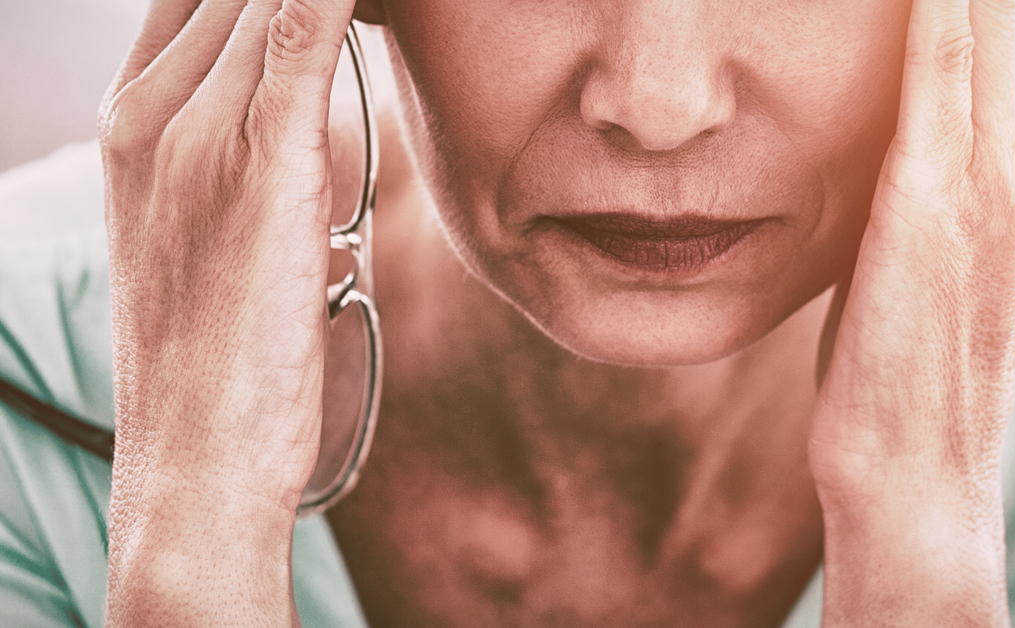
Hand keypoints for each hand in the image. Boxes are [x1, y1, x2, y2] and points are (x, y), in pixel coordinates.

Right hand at [99, 0, 355, 623]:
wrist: (198, 456)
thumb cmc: (219, 357)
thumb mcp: (213, 234)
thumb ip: (241, 156)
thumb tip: (297, 117)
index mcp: (131, 125)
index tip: (327, 7)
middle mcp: (150, 113)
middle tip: (373, 12)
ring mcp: (195, 133)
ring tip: (402, 10)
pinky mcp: (262, 164)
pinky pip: (299, 33)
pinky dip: (332, 1)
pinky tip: (375, 0)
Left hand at [808, 0, 1014, 623]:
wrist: (912, 460)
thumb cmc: (902, 356)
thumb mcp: (922, 246)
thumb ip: (922, 172)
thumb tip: (890, 125)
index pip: (998, 23)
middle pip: (1000, 2)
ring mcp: (994, 171)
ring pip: (980, 13)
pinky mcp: (937, 195)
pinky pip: (938, 59)